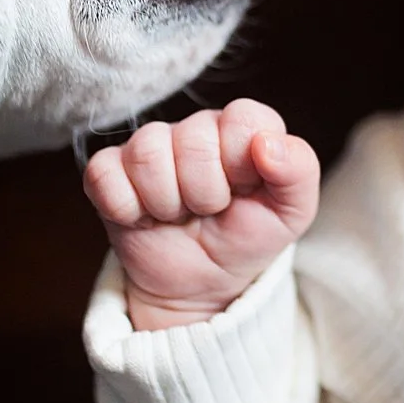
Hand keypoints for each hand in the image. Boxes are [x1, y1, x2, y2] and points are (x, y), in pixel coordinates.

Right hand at [83, 100, 319, 330]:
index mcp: (242, 128)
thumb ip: (299, 171)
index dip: (243, 164)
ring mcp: (148, 148)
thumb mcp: (291, 213)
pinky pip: (104, 175)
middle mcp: (195, 128)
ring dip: (168, 202)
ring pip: (147, 154)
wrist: (204, 284)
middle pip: (193, 140)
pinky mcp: (109, 173)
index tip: (245, 190)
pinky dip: (126, 209)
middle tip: (210, 211)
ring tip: (179, 215)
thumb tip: (267, 143)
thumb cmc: (248, 237)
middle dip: (207, 194)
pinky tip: (144, 218)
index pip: (242, 117)